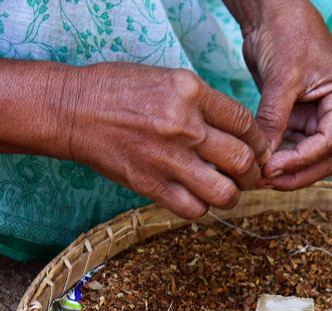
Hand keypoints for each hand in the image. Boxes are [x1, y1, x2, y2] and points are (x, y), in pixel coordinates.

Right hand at [65, 63, 270, 217]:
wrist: (72, 109)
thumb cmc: (119, 90)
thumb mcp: (168, 79)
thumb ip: (203, 103)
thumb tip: (237, 131)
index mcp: (191, 92)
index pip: (245, 123)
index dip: (259, 141)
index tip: (257, 150)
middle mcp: (185, 125)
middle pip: (243, 160)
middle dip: (252, 172)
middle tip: (247, 174)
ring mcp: (168, 157)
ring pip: (225, 192)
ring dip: (232, 195)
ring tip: (225, 189)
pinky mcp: (151, 184)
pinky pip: (194, 209)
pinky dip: (201, 207)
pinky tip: (196, 197)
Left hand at [235, 0, 331, 189]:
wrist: (274, 14)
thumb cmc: (288, 32)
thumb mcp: (281, 78)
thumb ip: (274, 119)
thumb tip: (263, 158)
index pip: (329, 143)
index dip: (300, 160)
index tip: (272, 168)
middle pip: (326, 158)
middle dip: (297, 173)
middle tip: (267, 181)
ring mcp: (322, 116)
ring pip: (311, 158)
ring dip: (288, 170)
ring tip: (259, 176)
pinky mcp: (303, 117)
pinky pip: (295, 147)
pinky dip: (280, 157)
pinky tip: (259, 163)